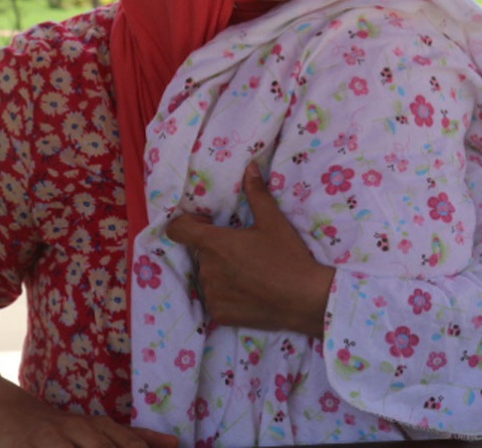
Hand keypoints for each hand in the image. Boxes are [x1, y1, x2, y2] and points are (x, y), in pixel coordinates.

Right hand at [0, 369, 178, 447]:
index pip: (128, 443)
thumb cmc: (66, 430)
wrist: (14, 415)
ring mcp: (51, 438)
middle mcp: (78, 430)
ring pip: (80, 447)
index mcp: (100, 427)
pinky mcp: (24, 446)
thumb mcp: (102, 431)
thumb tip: (174, 443)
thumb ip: (136, 438)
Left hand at [165, 163, 334, 336]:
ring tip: (248, 272)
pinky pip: (215, 299)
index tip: (207, 224)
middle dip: (214, 249)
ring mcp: (212, 294)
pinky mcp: (219, 314)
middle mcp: (207, 269)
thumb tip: (250, 167)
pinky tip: (249, 292)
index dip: (187, 224)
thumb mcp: (274, 222)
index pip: (177, 230)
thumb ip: (257, 194)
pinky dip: (226, 294)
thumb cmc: (288, 257)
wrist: (305, 298)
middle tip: (242, 250)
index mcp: (215, 244)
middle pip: (199, 253)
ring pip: (207, 277)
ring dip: (220, 272)